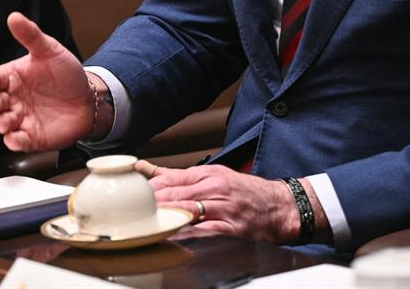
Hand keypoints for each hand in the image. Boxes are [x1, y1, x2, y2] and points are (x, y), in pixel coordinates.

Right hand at [0, 12, 93, 151]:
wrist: (89, 99)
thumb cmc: (67, 73)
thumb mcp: (50, 50)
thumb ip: (31, 35)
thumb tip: (13, 16)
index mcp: (13, 77)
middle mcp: (13, 98)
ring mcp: (21, 118)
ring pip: (2, 123)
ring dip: (1, 123)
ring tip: (9, 120)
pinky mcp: (31, 136)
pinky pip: (17, 142)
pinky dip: (13, 142)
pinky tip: (16, 137)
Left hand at [141, 162, 329, 244]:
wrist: (280, 205)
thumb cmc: (245, 192)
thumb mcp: (213, 176)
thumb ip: (180, 176)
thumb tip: (148, 171)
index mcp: (206, 174)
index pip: (170, 179)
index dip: (148, 187)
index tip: (129, 193)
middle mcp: (212, 188)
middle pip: (174, 194)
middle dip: (151, 203)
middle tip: (130, 211)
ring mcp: (222, 208)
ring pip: (187, 210)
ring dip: (164, 217)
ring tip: (144, 224)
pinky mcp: (231, 227)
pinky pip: (205, 231)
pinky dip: (188, 234)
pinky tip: (174, 238)